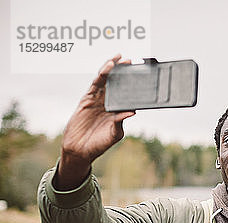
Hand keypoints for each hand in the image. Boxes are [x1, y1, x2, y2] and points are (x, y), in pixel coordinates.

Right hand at [55, 55, 135, 189]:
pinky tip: (108, 67)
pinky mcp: (86, 99)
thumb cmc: (99, 144)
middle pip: (116, 84)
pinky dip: (102, 74)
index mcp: (117, 111)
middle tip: (131, 60)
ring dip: (112, 68)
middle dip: (123, 72)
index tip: (140, 75)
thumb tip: (132, 111)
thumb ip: (120, 122)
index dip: (132, 84)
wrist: (79, 150)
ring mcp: (97, 100)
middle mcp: (107, 103)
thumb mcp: (114, 134)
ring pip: (105, 80)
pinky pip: (95, 84)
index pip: (126, 94)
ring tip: (120, 58)